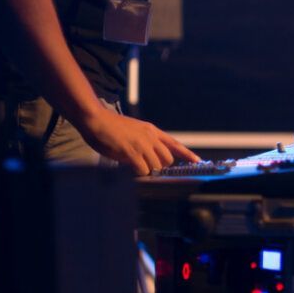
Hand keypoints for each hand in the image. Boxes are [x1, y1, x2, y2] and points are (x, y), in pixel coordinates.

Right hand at [77, 107, 198, 174]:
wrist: (96, 119)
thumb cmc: (110, 127)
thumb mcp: (134, 130)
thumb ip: (145, 142)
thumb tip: (149, 157)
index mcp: (152, 131)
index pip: (174, 143)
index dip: (187, 154)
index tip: (197, 161)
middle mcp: (151, 137)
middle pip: (167, 159)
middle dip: (159, 166)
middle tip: (145, 166)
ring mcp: (142, 144)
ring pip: (156, 166)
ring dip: (146, 170)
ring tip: (133, 164)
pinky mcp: (132, 152)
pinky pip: (143, 169)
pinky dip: (138, 173)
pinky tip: (129, 167)